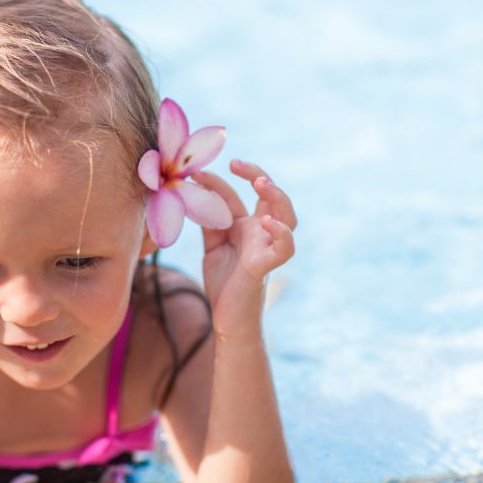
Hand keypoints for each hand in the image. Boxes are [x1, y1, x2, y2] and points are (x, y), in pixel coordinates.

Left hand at [191, 160, 296, 324]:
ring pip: (287, 216)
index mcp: (246, 226)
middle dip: (257, 174)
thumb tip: (196, 193)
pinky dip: (281, 233)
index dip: (219, 182)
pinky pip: (285, 247)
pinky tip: (267, 222)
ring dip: (277, 197)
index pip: (237, 195)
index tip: (197, 172)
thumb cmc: (224, 283)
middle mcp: (260, 233)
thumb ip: (210, 222)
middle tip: (236, 163)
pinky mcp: (266, 266)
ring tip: (261, 183)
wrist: (226, 319)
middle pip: (270, 196)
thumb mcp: (212, 246)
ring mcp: (267, 247)